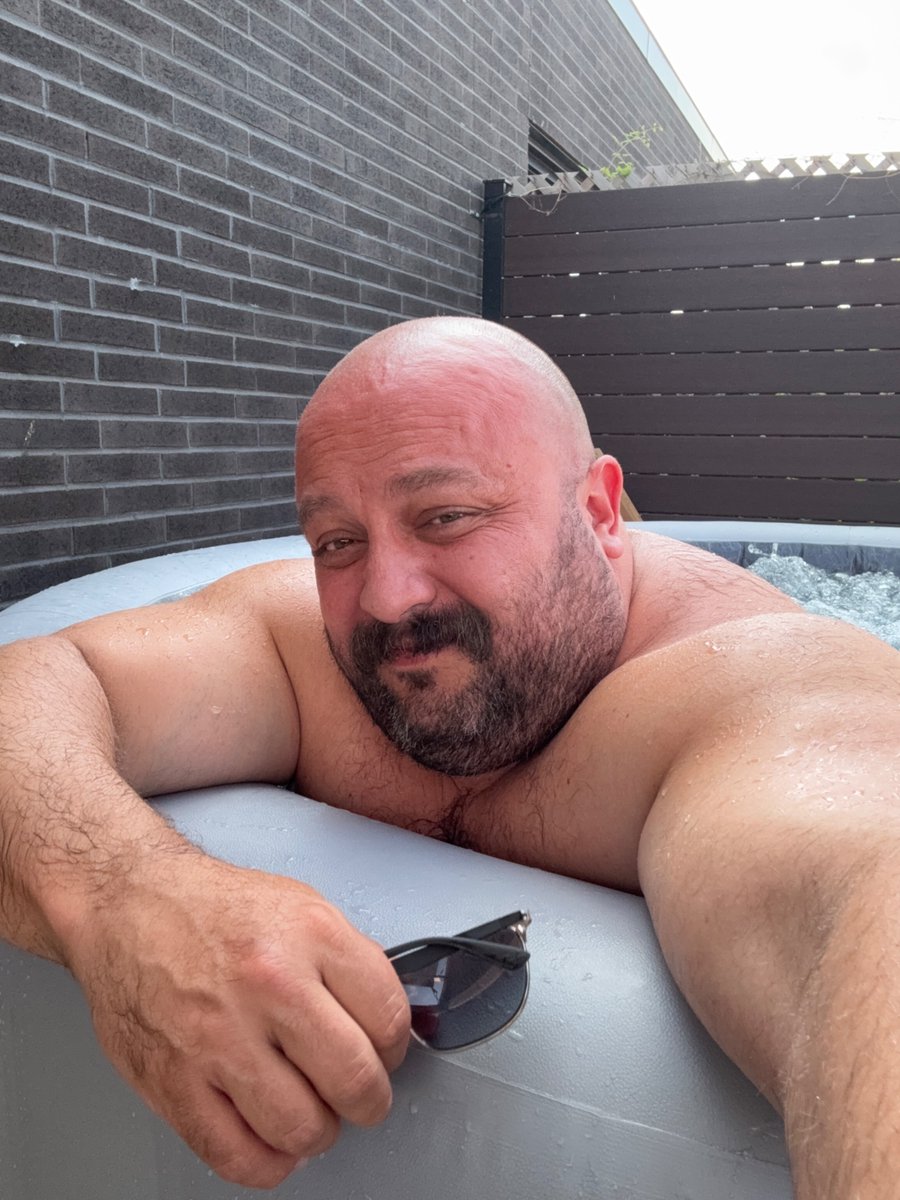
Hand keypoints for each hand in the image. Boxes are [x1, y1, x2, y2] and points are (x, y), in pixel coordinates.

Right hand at [63, 853, 409, 1186]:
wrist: (130, 903)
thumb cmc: (213, 908)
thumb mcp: (302, 906)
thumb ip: (348, 963)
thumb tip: (386, 1022)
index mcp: (310, 935)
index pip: (390, 1017)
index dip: (395, 1047)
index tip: (384, 1053)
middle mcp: (269, 983)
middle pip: (354, 1079)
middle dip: (368, 1100)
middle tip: (359, 1094)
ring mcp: (219, 1036)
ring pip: (302, 1128)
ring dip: (318, 1132)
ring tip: (311, 1111)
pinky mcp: (174, 1080)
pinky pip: (236, 1156)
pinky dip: (267, 1163)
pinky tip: (272, 1138)